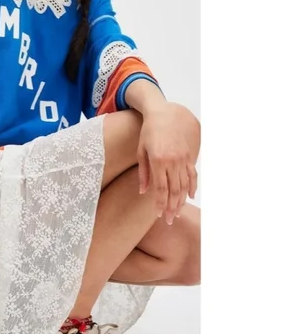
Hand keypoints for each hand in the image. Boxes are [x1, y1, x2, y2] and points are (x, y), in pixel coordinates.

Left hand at [137, 103, 198, 223]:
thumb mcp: (141, 151)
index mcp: (158, 160)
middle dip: (172, 207)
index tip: (159, 214)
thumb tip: (144, 192)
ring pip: (184, 184)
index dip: (161, 203)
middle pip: (174, 190)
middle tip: (170, 220)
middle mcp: (173, 161)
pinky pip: (192, 174)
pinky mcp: (189, 155)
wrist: (163, 113)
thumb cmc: (148, 132)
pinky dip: (192, 186)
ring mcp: (183, 158)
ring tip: (178, 212)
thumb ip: (143, 172)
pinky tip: (189, 197)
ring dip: (181, 200)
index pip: (161, 188)